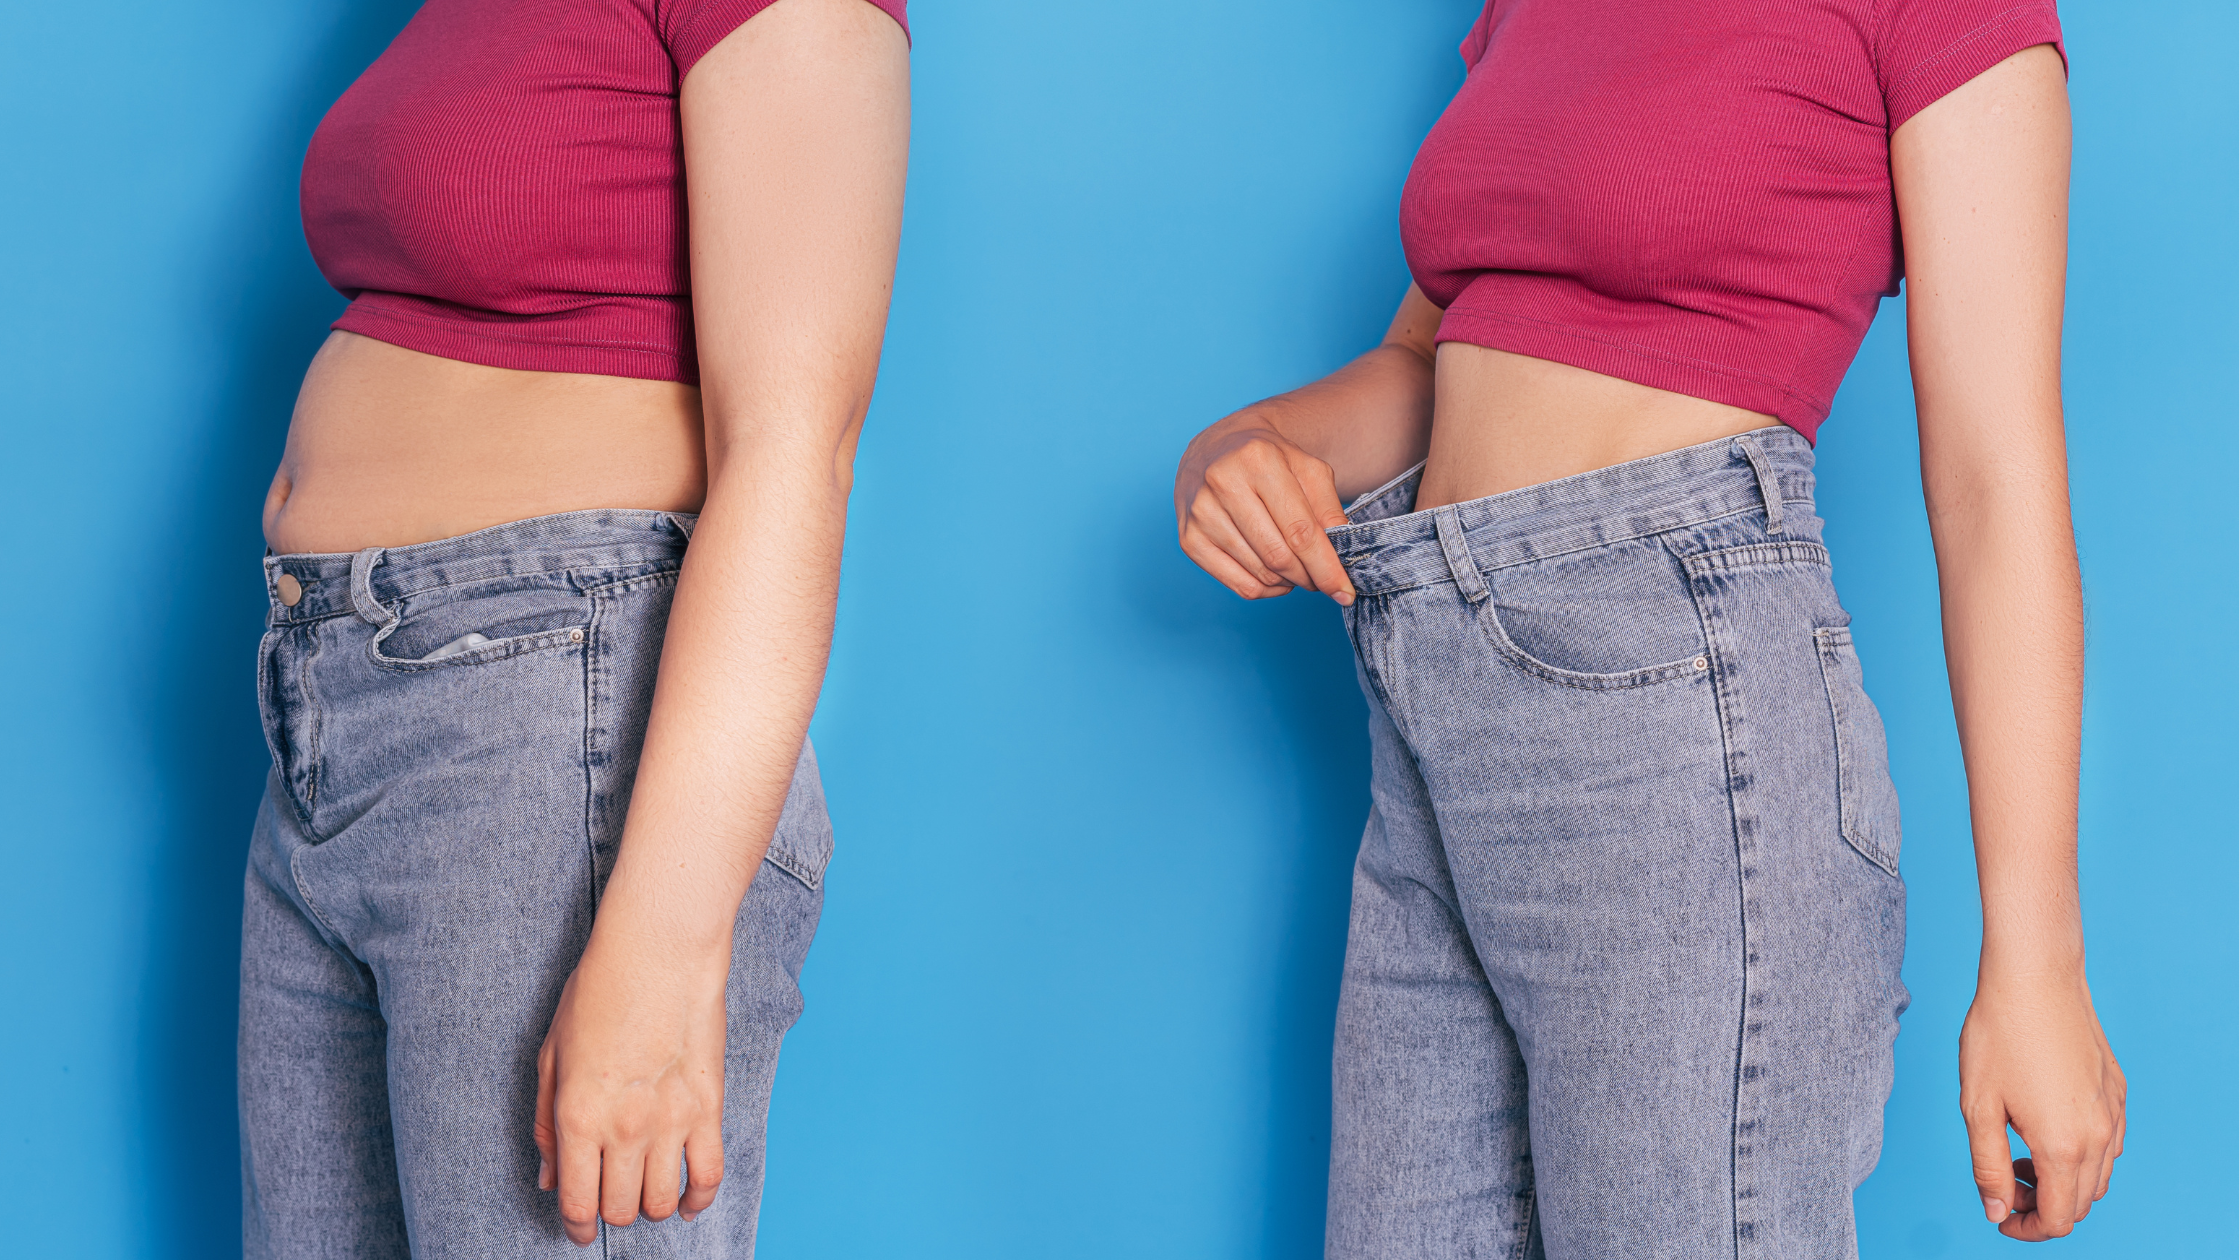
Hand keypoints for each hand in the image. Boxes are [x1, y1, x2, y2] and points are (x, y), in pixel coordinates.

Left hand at [534, 937, 730, 1244]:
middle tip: (610, 1196)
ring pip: (663, 1201)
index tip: (578, 1229)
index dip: (576, 1227)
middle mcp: (624, 1128)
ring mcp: (670, 1120)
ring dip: (651, 1206)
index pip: (577, 1203)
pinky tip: (687, 1200)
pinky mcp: (708, 1107)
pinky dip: (699, 1199)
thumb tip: (550, 1178)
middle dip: (611, 1213)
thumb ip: (545, 1124)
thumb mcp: (551, 1055)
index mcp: (577, 1116)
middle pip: (620, 1208)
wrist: (659, 951)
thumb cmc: (599, 991)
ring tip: (645, 1190)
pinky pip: (709, 1175)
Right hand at [1175, 417, 1355, 603]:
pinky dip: (1265, 589)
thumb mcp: (1307, 469)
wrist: (1217, 449)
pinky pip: (1238, 584)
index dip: (1326, 567)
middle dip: (1309, 577)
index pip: (1300, 530)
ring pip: (1259, 573)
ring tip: (1298, 570)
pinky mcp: (1189, 539)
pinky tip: (1275, 577)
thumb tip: (1340, 557)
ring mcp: (1201, 514)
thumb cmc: (1267, 460)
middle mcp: (1223, 484)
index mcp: (1258, 460)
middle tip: (1322, 580)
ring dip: (1288, 582)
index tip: (1344, 592)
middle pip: (1278, 556)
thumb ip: (1329, 509)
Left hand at [1958, 969, 2124, 1240]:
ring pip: (2099, 1175)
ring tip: (2020, 1154)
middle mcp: (2100, 1136)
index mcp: (2065, 1146)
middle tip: (2004, 1183)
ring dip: (2064, 1182)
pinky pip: (2109, 1143)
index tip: (2000, 1215)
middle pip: (2081, 1202)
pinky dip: (2081, 1154)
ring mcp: (2114, 1112)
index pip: (2058, 1219)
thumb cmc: (1999, 1035)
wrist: (2035, 978)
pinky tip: (2045, 1127)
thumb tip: (1996, 1210)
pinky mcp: (2116, 1091)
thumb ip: (1987, 1167)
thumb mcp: (1978, 1107)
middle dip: (2043, 1206)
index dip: (2027, 1228)